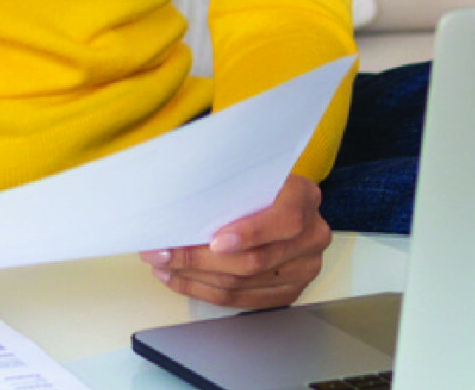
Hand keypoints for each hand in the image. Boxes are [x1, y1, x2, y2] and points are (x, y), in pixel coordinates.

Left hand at [139, 173, 329, 309]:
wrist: (282, 202)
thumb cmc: (258, 184)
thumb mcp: (250, 174)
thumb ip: (228, 189)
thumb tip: (179, 209)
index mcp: (304, 197)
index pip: (285, 220)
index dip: (250, 233)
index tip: (214, 241)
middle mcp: (312, 235)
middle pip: (255, 260)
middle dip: (200, 259)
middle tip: (162, 253)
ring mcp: (304, 268)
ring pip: (243, 284)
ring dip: (195, 278)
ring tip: (163, 266)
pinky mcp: (289, 291)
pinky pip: (243, 300)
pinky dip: (206, 291)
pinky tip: (180, 279)